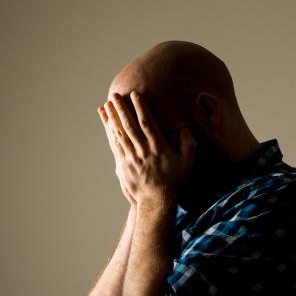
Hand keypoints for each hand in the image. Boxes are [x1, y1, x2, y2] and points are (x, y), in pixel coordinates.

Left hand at [100, 91, 196, 205]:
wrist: (156, 201)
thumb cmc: (174, 181)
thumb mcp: (188, 163)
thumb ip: (189, 145)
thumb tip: (184, 130)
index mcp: (159, 148)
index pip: (148, 123)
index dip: (141, 108)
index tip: (135, 94)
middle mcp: (143, 151)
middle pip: (130, 125)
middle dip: (122, 108)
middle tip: (115, 94)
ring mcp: (131, 158)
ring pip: (119, 133)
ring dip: (113, 117)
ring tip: (107, 103)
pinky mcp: (122, 164)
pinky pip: (114, 144)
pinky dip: (109, 131)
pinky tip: (106, 122)